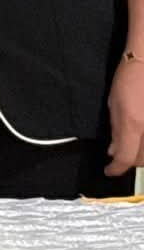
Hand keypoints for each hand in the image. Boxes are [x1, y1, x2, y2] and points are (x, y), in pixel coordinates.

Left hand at [107, 59, 143, 177]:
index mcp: (134, 124)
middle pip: (141, 159)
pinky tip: (141, 138)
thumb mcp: (114, 104)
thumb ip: (116, 130)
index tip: (109, 170)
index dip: (116, 168)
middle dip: (128, 162)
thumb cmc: (130, 78)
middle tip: (118, 157)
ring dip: (140, 154)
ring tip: (131, 146)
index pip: (126, 158)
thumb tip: (114, 151)